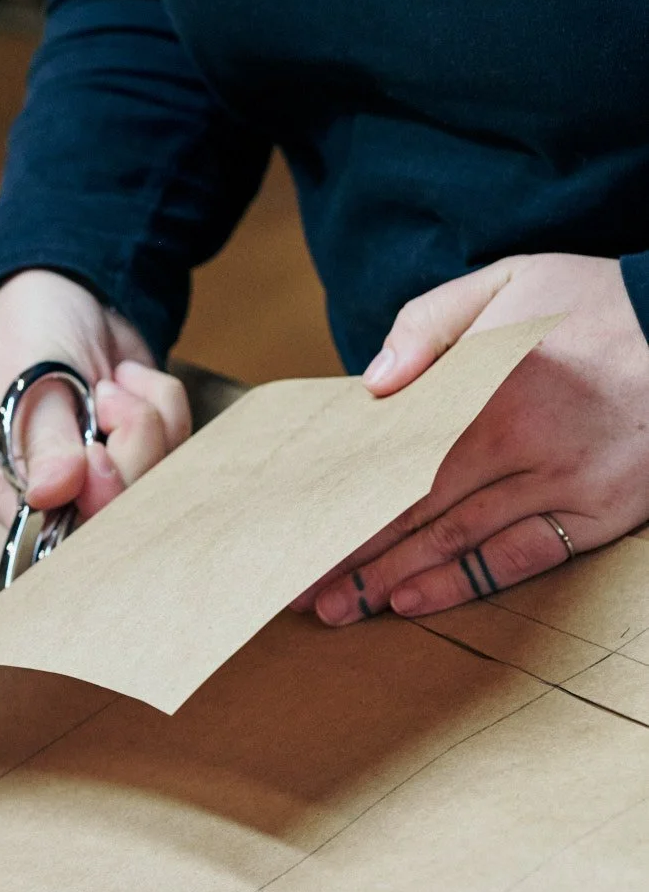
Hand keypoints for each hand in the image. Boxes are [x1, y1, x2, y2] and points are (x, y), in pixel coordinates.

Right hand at [0, 269, 191, 528]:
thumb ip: (44, 436)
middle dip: (128, 446)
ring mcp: (103, 480)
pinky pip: (180, 449)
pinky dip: (164, 406)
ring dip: (148, 418)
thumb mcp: (27, 374)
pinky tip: (131, 383)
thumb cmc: (29, 331)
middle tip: (105, 394)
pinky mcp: (145, 457)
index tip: (97, 451)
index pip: (52, 536)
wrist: (67, 292)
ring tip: (111, 383)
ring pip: (157, 482)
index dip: (90, 503)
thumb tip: (53, 494)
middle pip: (117, 516)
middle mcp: (55, 497)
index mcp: (5, 488)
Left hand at [300, 254, 648, 624]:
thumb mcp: (505, 284)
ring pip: (458, 541)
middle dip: (350, 552)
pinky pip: (520, 557)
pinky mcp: (600, 511)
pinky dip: (463, 583)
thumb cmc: (590, 302)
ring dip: (392, 580)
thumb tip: (373, 384)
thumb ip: (429, 326)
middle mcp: (522, 441)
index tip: (291, 526)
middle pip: (414, 509)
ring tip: (337, 607)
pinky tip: (413, 600)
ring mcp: (564, 482)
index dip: (339, 497)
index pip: (392, 456)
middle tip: (294, 586)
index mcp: (486, 386)